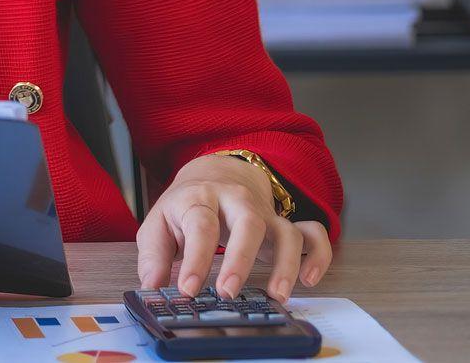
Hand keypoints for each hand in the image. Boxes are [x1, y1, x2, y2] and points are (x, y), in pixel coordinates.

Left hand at [137, 153, 333, 301]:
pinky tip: (309, 279)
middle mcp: (236, 202)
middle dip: (240, 260)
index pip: (200, 226)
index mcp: (199, 199)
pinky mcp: (285, 224)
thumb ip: (153, 255)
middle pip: (247, 224)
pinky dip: (317, 255)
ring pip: (286, 232)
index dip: (195, 259)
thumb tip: (152, 286)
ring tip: (277, 295)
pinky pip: (313, 234)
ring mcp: (265, 213)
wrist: (216, 174)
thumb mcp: (160, 223)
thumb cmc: (185, 207)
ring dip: (285, 264)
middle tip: (228, 292)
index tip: (188, 290)